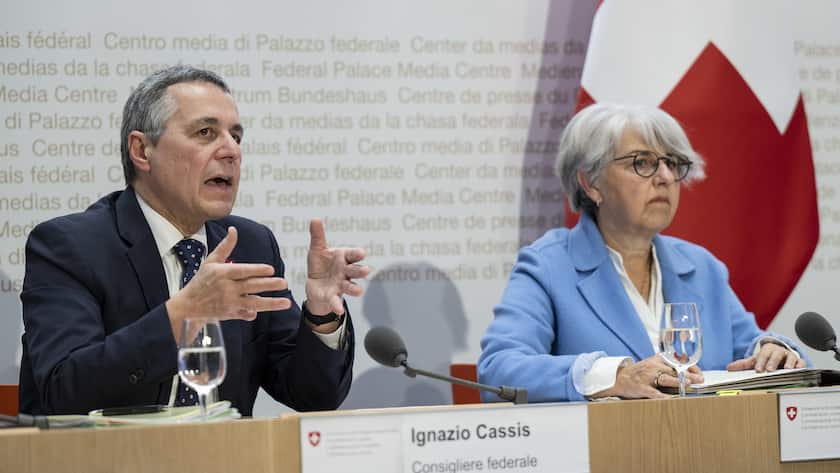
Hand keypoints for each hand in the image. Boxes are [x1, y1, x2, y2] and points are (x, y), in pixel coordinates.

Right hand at [166, 227, 289, 338]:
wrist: (188, 305)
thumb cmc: (201, 281)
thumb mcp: (211, 261)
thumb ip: (225, 247)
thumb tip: (233, 230)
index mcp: (222, 273)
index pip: (242, 271)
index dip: (257, 270)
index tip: (271, 269)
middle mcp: (226, 288)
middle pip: (251, 286)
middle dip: (269, 285)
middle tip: (284, 283)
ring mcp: (229, 302)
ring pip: (252, 302)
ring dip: (270, 303)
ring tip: (286, 302)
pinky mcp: (229, 314)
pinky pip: (244, 314)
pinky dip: (252, 313)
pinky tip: (263, 311)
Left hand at [304, 219, 369, 330]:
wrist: (315, 284)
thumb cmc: (320, 264)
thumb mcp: (317, 249)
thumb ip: (318, 236)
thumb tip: (315, 219)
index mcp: (343, 258)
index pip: (353, 254)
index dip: (357, 254)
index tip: (362, 253)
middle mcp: (345, 271)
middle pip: (356, 270)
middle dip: (360, 270)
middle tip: (366, 271)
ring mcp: (341, 284)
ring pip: (351, 286)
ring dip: (355, 288)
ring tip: (358, 291)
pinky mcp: (333, 296)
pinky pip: (337, 301)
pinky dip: (338, 306)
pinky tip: (339, 310)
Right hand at [595, 355, 703, 399]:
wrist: (620, 378)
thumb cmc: (641, 372)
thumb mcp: (654, 363)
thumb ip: (670, 363)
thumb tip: (688, 363)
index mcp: (658, 359)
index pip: (677, 361)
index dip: (690, 367)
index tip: (699, 374)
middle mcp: (653, 366)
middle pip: (673, 370)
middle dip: (687, 375)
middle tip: (699, 380)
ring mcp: (647, 377)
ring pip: (665, 378)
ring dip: (677, 381)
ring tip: (688, 384)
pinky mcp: (641, 387)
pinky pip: (653, 392)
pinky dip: (662, 396)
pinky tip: (670, 400)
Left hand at [726, 342, 804, 371]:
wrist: (781, 355)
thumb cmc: (767, 359)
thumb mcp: (756, 360)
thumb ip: (743, 364)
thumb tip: (729, 368)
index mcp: (768, 350)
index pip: (764, 354)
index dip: (761, 361)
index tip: (758, 370)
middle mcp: (779, 351)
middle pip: (776, 355)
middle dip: (773, 362)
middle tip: (770, 370)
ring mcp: (789, 356)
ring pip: (789, 357)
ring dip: (788, 363)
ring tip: (787, 369)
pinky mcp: (798, 361)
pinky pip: (800, 362)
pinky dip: (800, 365)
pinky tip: (798, 370)